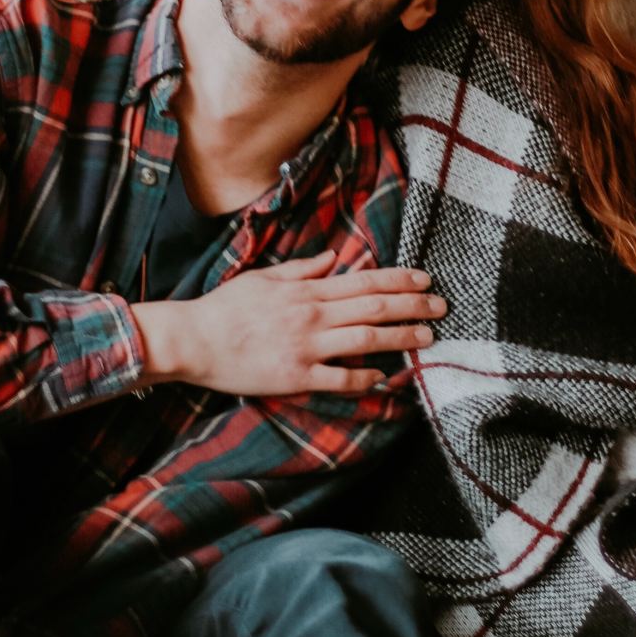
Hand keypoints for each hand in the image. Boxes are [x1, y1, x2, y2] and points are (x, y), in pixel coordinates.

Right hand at [131, 252, 443, 395]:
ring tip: (427, 339)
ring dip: (401, 338)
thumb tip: (335, 258)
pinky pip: (339, 378)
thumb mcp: (264, 278)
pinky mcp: (295, 377)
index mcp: (306, 290)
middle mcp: (312, 316)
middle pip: (374, 308)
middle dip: (413, 306)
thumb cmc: (225, 308)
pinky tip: (382, 377)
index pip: (364, 281)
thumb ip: (303, 269)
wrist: (194, 340)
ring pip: (365, 340)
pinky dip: (363, 378)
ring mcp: (306, 347)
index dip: (399, 280)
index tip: (425, 280)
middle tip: (441, 307)